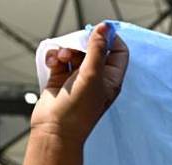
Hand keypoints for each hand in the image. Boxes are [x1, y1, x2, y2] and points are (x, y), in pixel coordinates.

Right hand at [32, 22, 127, 142]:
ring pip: (73, 51)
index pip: (119, 52)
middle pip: (93, 48)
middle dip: (82, 44)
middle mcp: (97, 77)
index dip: (110, 39)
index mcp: (112, 79)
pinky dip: (55, 58)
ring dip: (65, 50)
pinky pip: (59, 58)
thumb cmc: (79, 109)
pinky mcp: (60, 78)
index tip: (98, 32)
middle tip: (74, 49)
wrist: (54, 129)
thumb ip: (97, 50)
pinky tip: (53, 64)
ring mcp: (78, 78)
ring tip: (61, 60)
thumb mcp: (92, 76)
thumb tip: (104, 29)